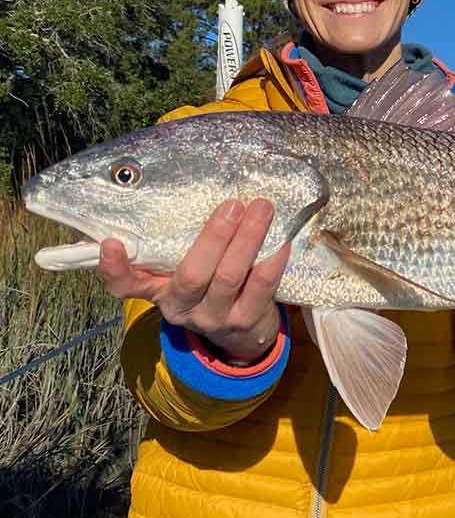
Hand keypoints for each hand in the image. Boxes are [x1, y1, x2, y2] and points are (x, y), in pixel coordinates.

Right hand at [97, 199, 290, 364]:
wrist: (241, 332)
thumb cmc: (208, 283)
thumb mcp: (183, 269)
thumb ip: (179, 241)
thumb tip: (190, 185)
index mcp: (157, 290)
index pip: (125, 285)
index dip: (115, 268)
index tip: (110, 242)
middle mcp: (181, 307)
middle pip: (192, 275)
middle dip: (214, 237)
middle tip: (232, 204)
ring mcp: (214, 317)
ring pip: (229, 277)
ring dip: (248, 240)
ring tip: (262, 209)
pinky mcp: (246, 320)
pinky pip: (262, 286)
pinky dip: (273, 259)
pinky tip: (282, 238)